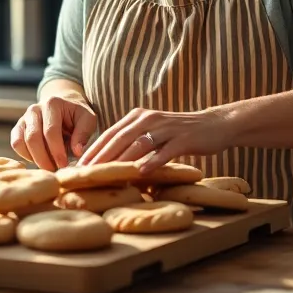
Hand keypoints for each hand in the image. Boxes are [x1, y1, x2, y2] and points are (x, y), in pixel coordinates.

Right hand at [10, 92, 96, 170]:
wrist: (64, 105)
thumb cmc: (77, 115)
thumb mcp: (88, 119)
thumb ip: (83, 133)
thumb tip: (77, 152)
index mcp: (53, 104)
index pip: (50, 131)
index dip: (57, 151)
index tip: (64, 165)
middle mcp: (34, 109)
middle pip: (33, 138)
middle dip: (44, 159)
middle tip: (55, 171)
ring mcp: (24, 118)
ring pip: (21, 142)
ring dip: (34, 159)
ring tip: (49, 167)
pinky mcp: (18, 128)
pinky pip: (16, 144)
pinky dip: (26, 156)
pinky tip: (40, 161)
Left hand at [78, 106, 234, 173]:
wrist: (214, 124)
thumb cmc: (180, 133)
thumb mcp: (153, 133)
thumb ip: (133, 142)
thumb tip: (110, 161)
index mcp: (138, 116)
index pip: (109, 134)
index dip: (93, 150)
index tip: (78, 167)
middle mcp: (148, 119)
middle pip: (119, 139)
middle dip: (100, 157)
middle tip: (85, 174)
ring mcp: (165, 128)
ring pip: (138, 145)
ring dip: (120, 161)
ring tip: (105, 175)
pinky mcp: (182, 139)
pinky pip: (163, 151)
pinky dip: (152, 162)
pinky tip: (141, 173)